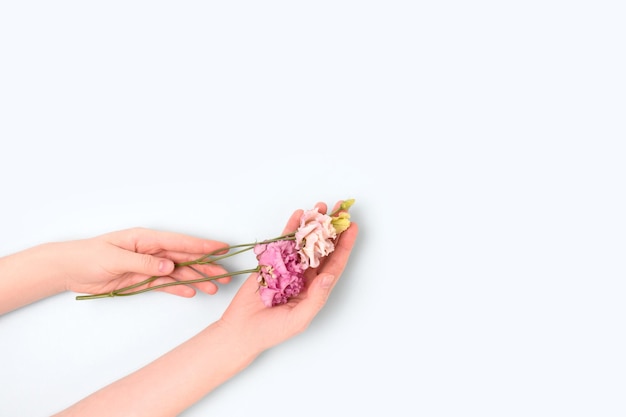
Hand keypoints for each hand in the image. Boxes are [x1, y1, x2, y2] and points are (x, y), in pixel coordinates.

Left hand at [61, 227, 231, 297]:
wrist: (70, 269)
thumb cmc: (88, 256)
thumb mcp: (115, 258)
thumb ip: (143, 263)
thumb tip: (169, 266)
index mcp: (146, 239)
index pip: (180, 242)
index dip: (202, 245)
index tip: (222, 248)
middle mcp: (151, 251)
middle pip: (185, 258)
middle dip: (207, 265)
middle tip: (225, 275)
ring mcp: (148, 265)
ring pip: (179, 272)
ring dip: (197, 279)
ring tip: (214, 288)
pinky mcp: (142, 279)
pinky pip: (165, 284)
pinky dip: (179, 288)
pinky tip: (192, 292)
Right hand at [218, 201, 358, 351]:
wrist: (241, 330)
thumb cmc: (271, 331)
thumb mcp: (298, 319)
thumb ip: (315, 299)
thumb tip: (329, 276)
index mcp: (315, 289)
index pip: (334, 263)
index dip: (345, 245)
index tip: (352, 227)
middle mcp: (305, 276)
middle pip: (322, 247)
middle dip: (332, 228)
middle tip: (341, 208)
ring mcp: (288, 267)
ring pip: (304, 241)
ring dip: (312, 223)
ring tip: (321, 205)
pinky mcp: (271, 262)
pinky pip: (283, 242)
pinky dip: (290, 228)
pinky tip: (298, 215)